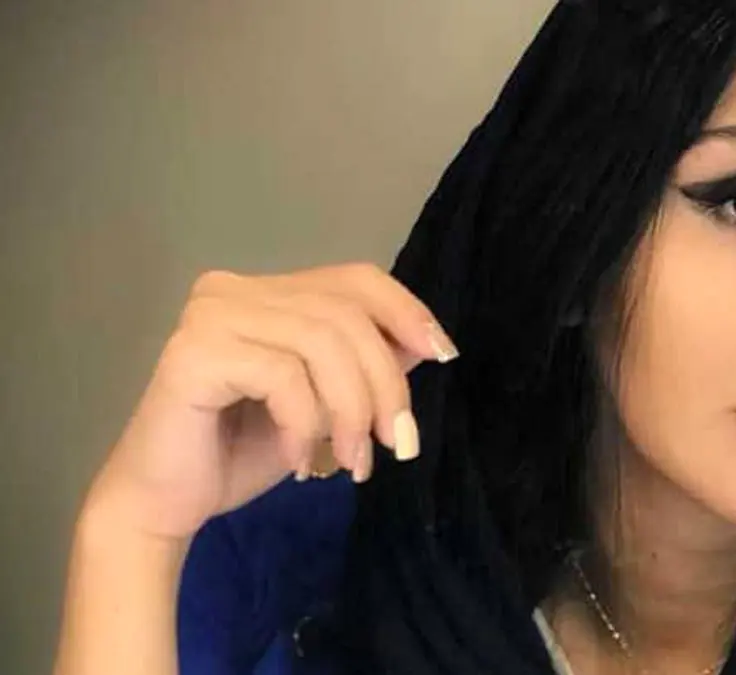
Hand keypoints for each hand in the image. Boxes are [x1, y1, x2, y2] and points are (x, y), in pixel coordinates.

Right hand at [81, 263, 457, 540]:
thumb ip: (366, 365)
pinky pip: (283, 376)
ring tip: (353, 463)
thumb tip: (427, 343)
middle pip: (344, 315)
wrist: (167, 503)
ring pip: (321, 343)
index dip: (406, 311)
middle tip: (398, 444)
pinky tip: (300, 462)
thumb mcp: (326, 404)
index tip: (443, 356)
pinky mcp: (193, 351)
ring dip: (351, 411)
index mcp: (268, 291)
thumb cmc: (244, 451)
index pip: (355, 279)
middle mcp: (234, 289)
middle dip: (384, 384)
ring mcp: (210, 314)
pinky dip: (305, 424)